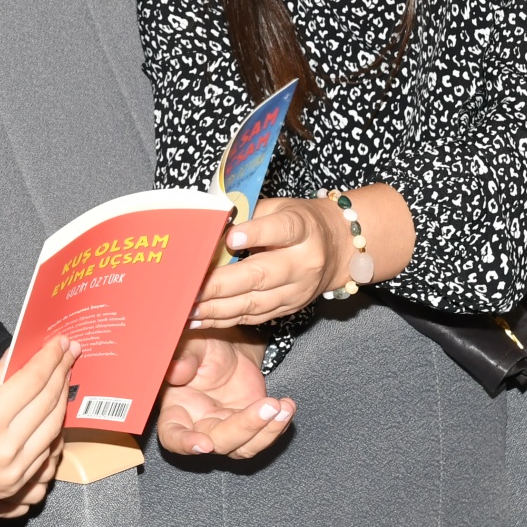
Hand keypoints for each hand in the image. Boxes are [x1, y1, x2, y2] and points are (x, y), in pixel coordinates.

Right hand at [0, 337, 77, 526]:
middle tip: (69, 352)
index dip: (49, 357)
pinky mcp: (13, 486)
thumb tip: (15, 357)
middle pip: (49, 403)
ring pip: (55, 429)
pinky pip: (46, 453)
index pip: (31, 381)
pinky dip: (53, 429)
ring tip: (62, 377)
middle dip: (62, 373)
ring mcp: (12, 472)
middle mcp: (5, 449)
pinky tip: (50, 411)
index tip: (60, 342)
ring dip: (62, 400)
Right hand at [154, 331, 293, 457]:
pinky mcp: (249, 429)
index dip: (184, 444)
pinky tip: (287, 407)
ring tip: (283, 407)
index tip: (204, 445)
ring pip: (244, 447)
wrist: (228, 351)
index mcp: (176, 410)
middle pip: (219, 443)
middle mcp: (198, 427)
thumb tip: (177, 371)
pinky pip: (264, 437)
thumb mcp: (194, 345)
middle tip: (269, 405)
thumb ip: (186, 357)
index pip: (172, 435)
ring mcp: (226, 431)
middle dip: (245, 427)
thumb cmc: (203, 349)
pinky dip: (278, 427)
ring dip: (267, 432)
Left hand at [192, 197, 346, 328]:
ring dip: (217, 309)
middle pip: (261, 275)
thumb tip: (210, 227)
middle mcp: (302, 262)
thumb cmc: (300, 222)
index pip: (281, 230)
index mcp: (302, 229)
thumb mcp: (280, 207)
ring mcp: (296, 290)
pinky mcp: (289, 308)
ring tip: (188, 309)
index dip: (256, 233)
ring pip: (254, 303)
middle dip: (221, 285)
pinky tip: (201, 320)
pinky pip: (254, 317)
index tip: (231, 237)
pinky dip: (225, 319)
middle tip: (189, 289)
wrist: (338, 249)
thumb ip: (249, 215)